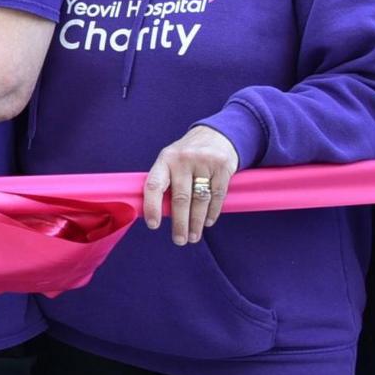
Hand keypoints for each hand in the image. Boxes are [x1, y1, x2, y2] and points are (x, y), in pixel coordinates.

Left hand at [143, 124, 238, 245]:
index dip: (152, 206)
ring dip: (197, 222)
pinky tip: (208, 222)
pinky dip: (212, 212)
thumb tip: (158, 213)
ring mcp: (204, 162)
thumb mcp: (172, 161)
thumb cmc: (187, 155)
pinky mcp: (223, 167)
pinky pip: (217, 196)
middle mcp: (183, 159)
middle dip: (180, 223)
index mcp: (165, 159)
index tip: (153, 225)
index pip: (154, 185)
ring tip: (193, 236)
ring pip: (200, 200)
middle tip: (179, 240)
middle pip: (180, 198)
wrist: (216, 134)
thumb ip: (166, 182)